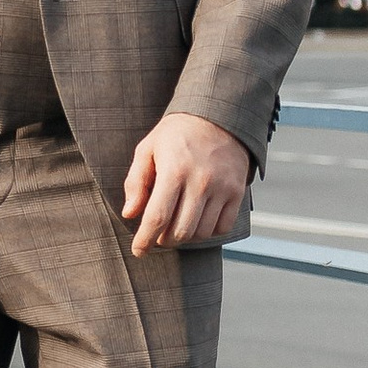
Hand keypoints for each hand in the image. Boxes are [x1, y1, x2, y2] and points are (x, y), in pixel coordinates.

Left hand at [120, 110, 251, 252]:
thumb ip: (136, 182)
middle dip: (163, 240)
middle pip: (180, 230)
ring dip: (184, 237)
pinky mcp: (237, 192)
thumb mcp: (147, 149)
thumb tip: (130, 214)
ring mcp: (222, 188)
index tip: (138, 251)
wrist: (218, 117)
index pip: (158, 216)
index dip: (146, 239)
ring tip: (174, 226)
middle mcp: (200, 182)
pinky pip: (222, 227)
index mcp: (174, 170)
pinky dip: (207, 231)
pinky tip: (196, 220)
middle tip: (156, 236)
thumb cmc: (176, 135)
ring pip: (201, 233)